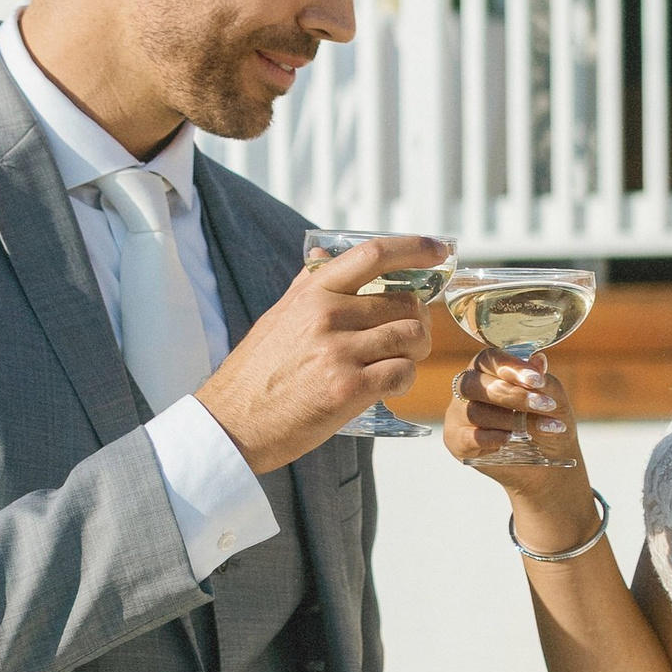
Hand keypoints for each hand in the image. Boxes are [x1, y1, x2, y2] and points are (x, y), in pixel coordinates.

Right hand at [199, 237, 443, 473]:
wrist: (232, 422)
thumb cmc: (256, 372)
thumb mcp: (278, 316)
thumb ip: (308, 284)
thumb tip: (327, 252)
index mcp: (312, 293)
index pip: (373, 255)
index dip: (414, 248)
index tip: (438, 250)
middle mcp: (327, 315)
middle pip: (405, 303)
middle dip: (417, 322)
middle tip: (407, 340)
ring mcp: (339, 352)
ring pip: (410, 337)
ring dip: (415, 352)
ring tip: (397, 363)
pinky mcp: (349, 388)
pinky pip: (403, 372)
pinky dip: (405, 380)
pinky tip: (388, 386)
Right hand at [438, 347, 579, 486]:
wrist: (547, 462)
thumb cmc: (546, 422)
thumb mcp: (555, 400)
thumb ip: (545, 382)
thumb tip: (539, 361)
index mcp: (488, 369)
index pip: (490, 359)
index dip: (511, 367)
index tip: (537, 380)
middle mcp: (468, 388)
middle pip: (476, 384)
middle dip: (513, 395)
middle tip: (545, 406)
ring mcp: (458, 415)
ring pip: (475, 412)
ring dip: (512, 421)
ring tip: (542, 429)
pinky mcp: (456, 441)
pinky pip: (468, 437)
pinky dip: (491, 438)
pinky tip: (509, 440)